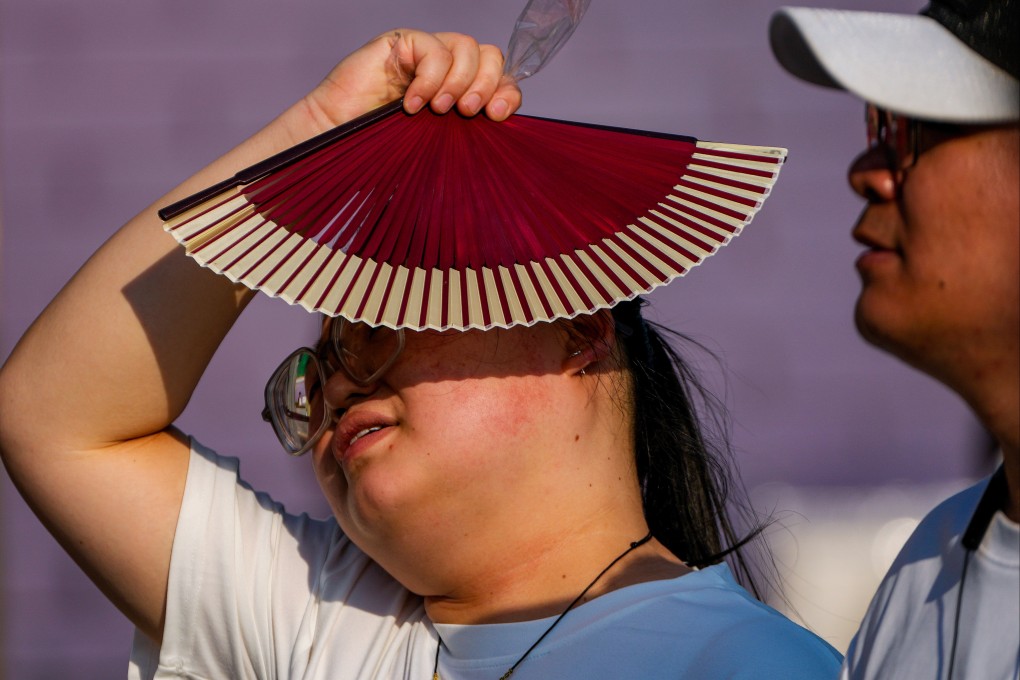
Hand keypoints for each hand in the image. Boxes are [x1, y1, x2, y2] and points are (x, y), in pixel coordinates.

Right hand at [297, 29, 522, 134]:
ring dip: (459, 81)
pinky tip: (412, 103)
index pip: (499, 79)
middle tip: (467, 112)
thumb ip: (464, 132)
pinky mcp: (402, 43)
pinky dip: (429, 78)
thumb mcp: (435, 144)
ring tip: (438, 110)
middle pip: (490, 56)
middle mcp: (446, 68)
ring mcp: (424, 53)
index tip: (496, 115)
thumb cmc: (381, 146)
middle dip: (485, 84)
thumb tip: (497, 127)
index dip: (506, 92)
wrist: (337, 137)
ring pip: (467, 47)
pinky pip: (432, 48)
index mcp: (460, 91)